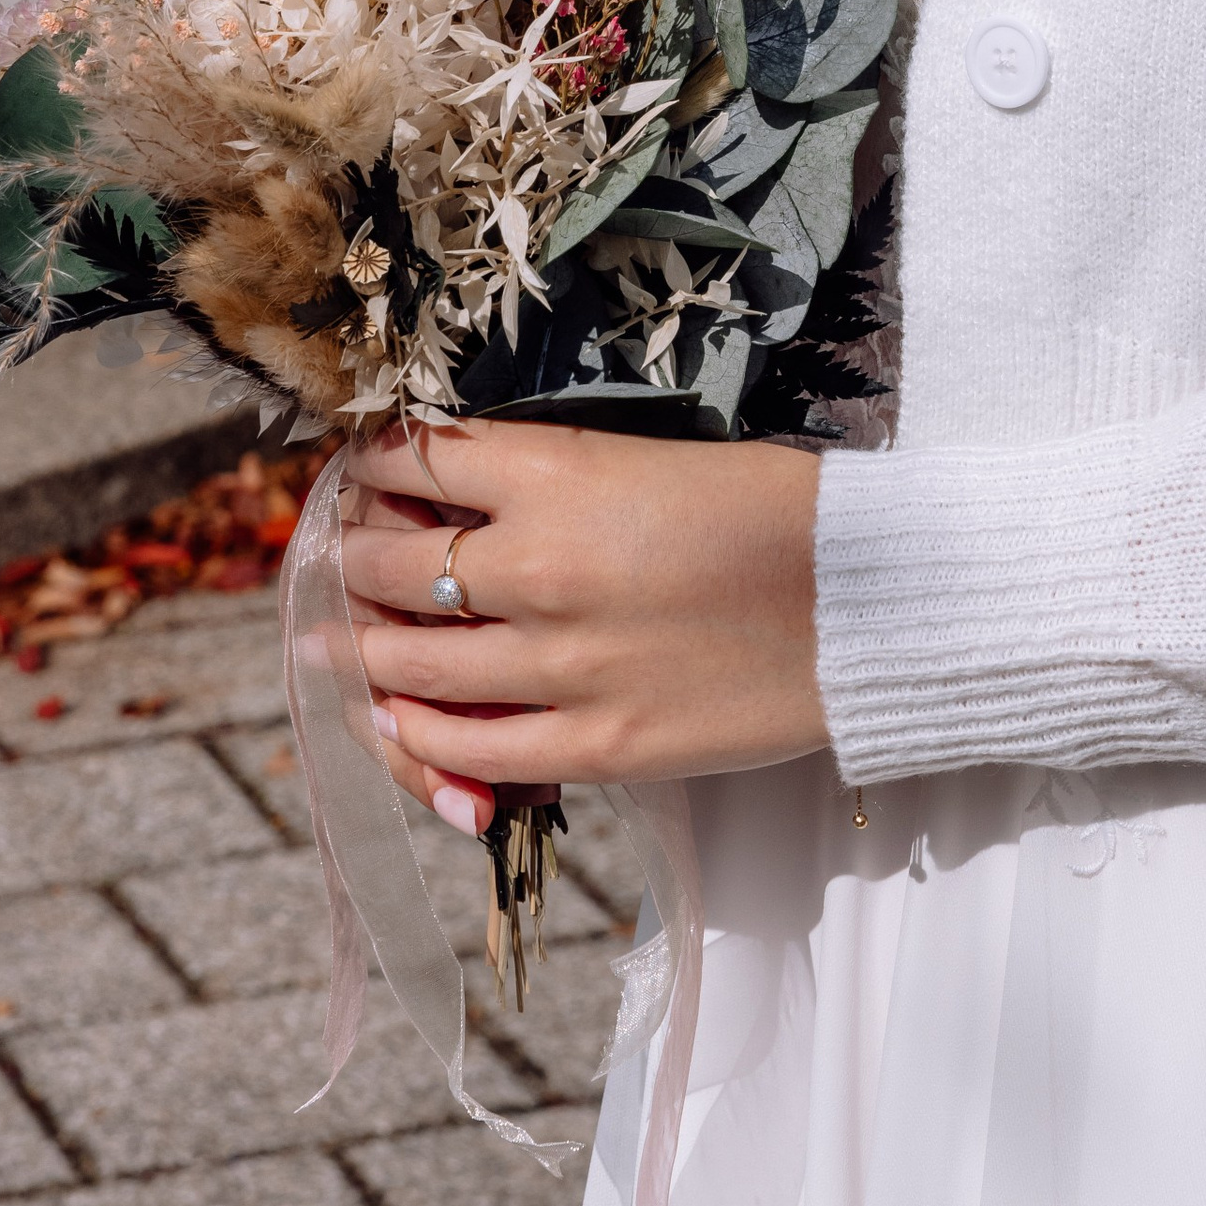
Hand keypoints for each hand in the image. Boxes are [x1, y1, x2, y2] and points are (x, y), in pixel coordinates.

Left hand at [342, 419, 827, 837]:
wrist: (870, 601)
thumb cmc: (777, 508)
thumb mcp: (653, 459)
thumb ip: (554, 480)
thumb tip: (465, 494)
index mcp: (559, 474)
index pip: (417, 457)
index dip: (376, 462)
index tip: (366, 469)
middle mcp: (539, 567)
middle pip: (391, 563)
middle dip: (353, 554)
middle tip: (341, 553)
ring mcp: (561, 667)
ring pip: (410, 662)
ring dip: (363, 647)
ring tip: (335, 637)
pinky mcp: (594, 746)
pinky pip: (466, 748)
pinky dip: (416, 732)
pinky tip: (396, 715)